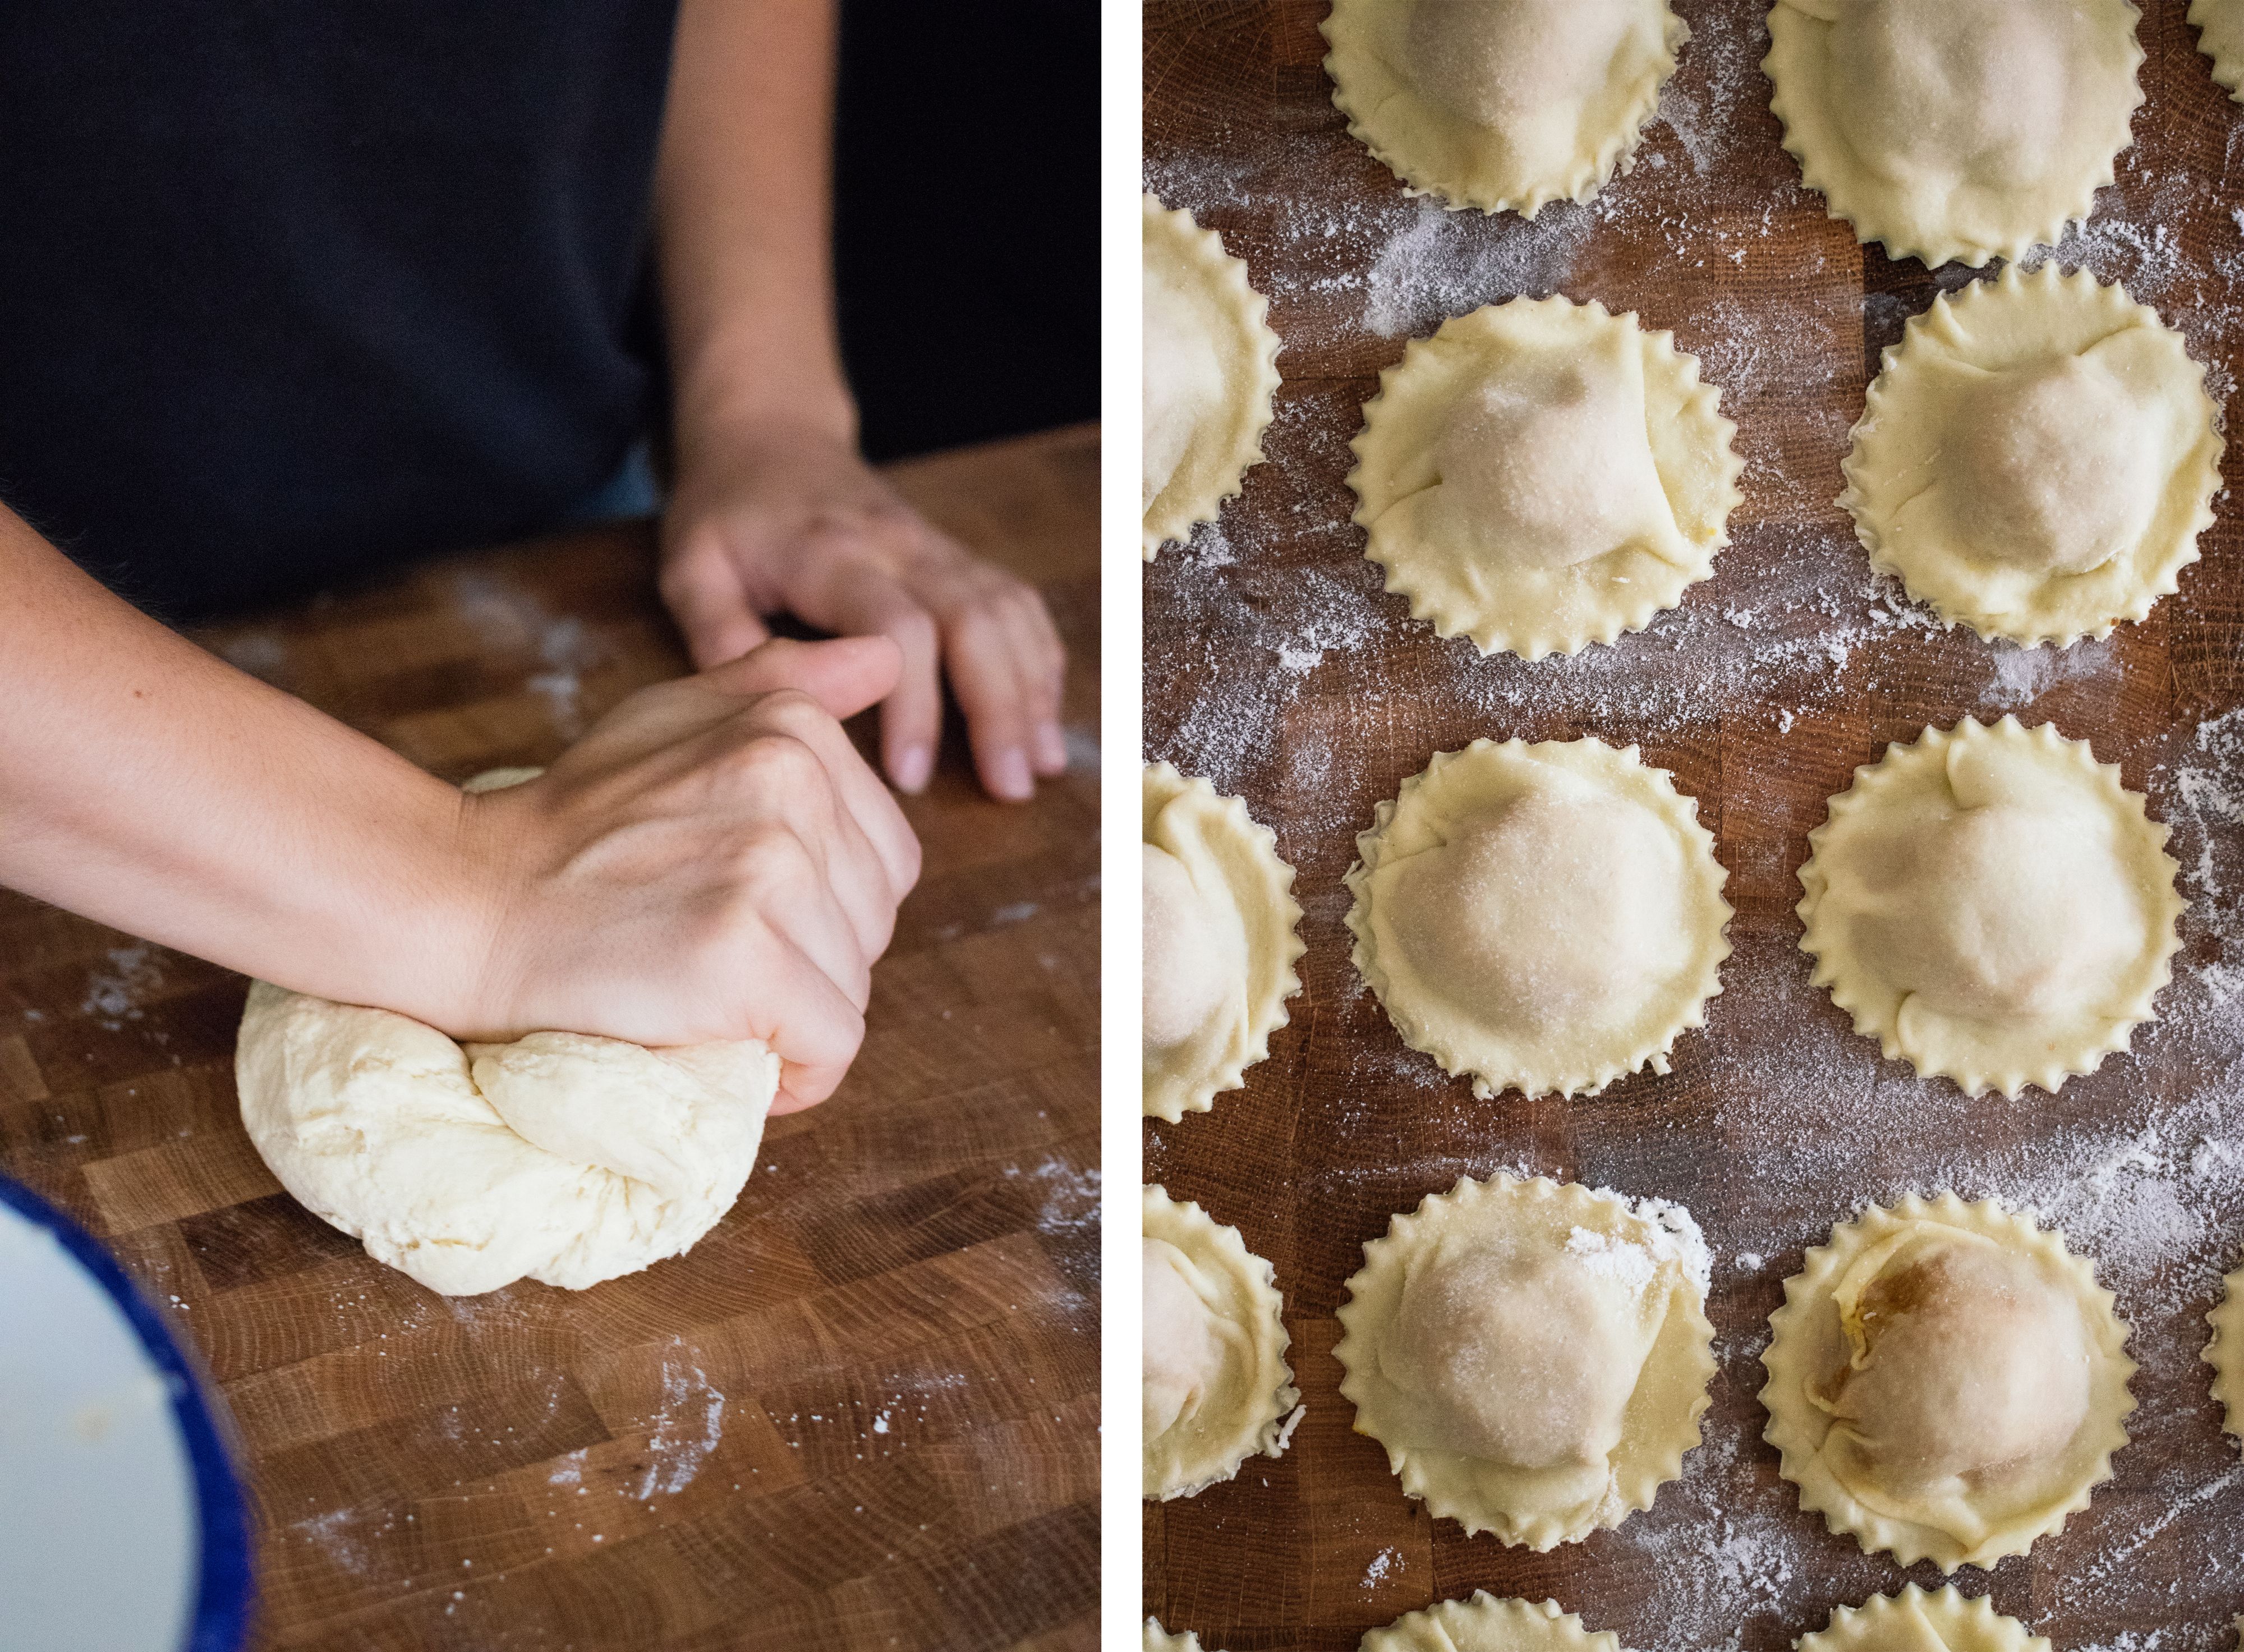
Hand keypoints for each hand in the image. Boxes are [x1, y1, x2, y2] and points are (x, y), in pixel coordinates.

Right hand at [454, 637, 921, 1112]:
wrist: (468, 903)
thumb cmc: (574, 824)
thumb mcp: (675, 717)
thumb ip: (787, 682)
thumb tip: (889, 655)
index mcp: (791, 728)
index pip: (887, 858)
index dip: (824, 908)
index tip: (740, 910)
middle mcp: (792, 784)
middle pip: (875, 925)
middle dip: (810, 960)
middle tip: (707, 949)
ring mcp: (770, 869)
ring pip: (854, 987)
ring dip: (792, 1016)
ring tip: (701, 991)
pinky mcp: (746, 956)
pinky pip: (832, 1044)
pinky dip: (796, 1073)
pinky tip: (736, 1053)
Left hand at [659, 421, 1068, 801]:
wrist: (770, 435)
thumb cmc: (727, 514)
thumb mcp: (692, 568)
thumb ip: (722, 637)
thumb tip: (771, 715)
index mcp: (829, 554)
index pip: (898, 627)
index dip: (914, 704)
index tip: (909, 776)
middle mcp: (899, 546)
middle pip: (975, 621)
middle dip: (1001, 707)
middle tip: (1009, 787)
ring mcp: (936, 548)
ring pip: (1007, 612)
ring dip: (1032, 691)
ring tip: (1041, 766)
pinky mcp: (957, 557)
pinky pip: (1017, 603)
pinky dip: (1039, 660)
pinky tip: (1044, 719)